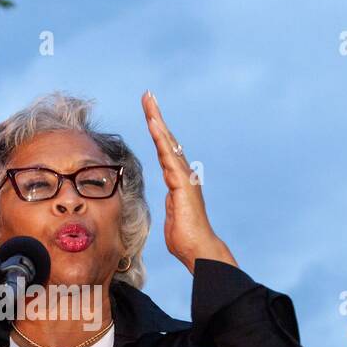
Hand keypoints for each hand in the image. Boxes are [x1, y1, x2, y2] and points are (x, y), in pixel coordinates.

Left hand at [142, 91, 236, 273]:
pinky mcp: (183, 184)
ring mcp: (184, 178)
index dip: (157, 131)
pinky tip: (154, 125)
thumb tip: (173, 201)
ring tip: (149, 103)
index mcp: (178, 180)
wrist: (198, 250)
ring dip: (158, 122)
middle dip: (157, 117)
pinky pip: (169, 156)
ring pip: (168, 144)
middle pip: (167, 140)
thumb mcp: (173, 216)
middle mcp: (183, 174)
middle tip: (148, 96)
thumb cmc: (185, 238)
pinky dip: (161, 139)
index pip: (165, 150)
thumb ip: (172, 205)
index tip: (150, 114)